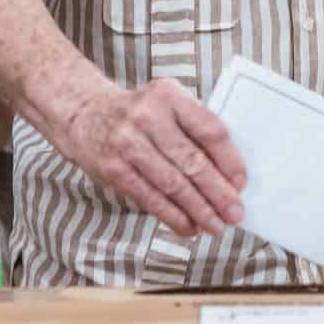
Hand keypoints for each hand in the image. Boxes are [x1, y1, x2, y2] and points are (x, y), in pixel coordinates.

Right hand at [62, 76, 246, 238]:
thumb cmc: (136, 111)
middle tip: (235, 213)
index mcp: (168, 96)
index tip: (241, 183)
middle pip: (192, 161)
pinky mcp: (114, 168)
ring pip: (173, 184)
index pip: (209, 130)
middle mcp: (148, 117)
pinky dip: (173, 216)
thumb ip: (193, 126)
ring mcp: (128, 143)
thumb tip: (228, 172)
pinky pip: (150, 197)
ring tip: (216, 225)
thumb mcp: (165, 102)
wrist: (83, 113)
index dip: (229, 160)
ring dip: (198, 210)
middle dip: (218, 193)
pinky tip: (189, 227)